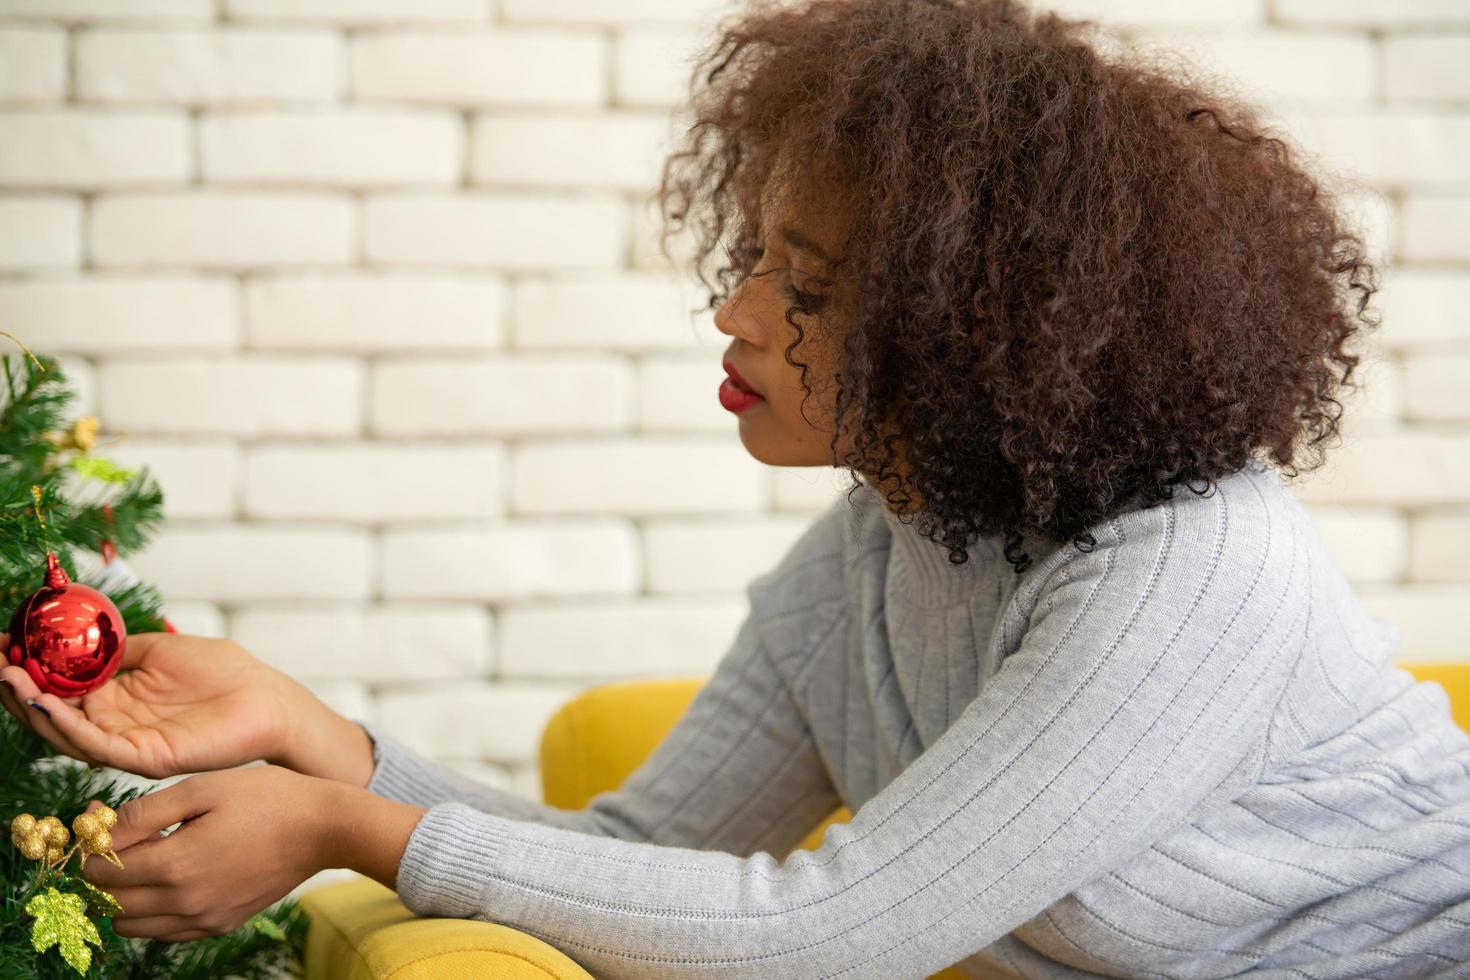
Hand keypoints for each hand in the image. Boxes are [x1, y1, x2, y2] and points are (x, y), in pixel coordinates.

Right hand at [0, 631, 370, 783]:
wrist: (266, 699)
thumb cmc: (222, 673)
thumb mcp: (159, 651)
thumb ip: (118, 650)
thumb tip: (81, 638)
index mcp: (116, 699)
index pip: (58, 690)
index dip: (28, 672)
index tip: (1, 646)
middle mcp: (113, 724)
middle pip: (51, 715)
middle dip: (17, 691)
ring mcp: (126, 743)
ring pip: (65, 733)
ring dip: (32, 708)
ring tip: (8, 679)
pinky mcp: (144, 757)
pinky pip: (96, 745)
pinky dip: (66, 726)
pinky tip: (45, 702)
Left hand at [82, 766, 425, 940]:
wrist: (324, 828)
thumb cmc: (267, 798)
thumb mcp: (203, 787)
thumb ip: (145, 811)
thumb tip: (97, 826)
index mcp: (176, 863)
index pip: (102, 873)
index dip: (92, 850)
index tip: (101, 827)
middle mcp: (185, 902)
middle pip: (111, 905)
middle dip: (103, 876)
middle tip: (119, 845)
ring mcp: (204, 919)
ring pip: (132, 926)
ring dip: (125, 898)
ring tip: (146, 861)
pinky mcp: (220, 925)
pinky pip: (165, 934)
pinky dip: (153, 913)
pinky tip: (172, 879)